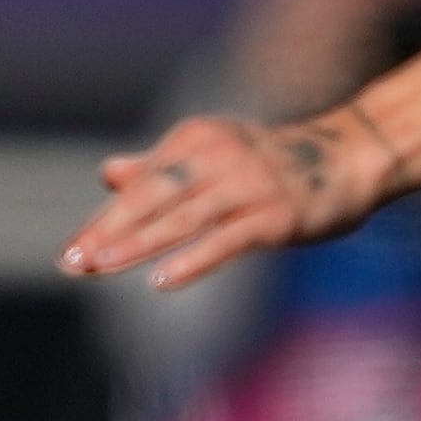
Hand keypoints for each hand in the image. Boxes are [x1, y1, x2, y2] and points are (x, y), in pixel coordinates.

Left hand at [61, 106, 387, 291]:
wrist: (350, 158)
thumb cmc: (273, 164)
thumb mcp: (213, 157)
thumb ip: (160, 168)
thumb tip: (108, 173)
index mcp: (195, 140)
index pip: (139, 186)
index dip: (103, 221)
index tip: (70, 252)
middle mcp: (217, 157)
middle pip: (152, 198)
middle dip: (108, 231)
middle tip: (71, 261)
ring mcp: (248, 186)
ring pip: (182, 218)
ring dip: (139, 243)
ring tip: (101, 267)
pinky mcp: (275, 215)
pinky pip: (227, 239)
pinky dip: (194, 259)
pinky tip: (162, 280)